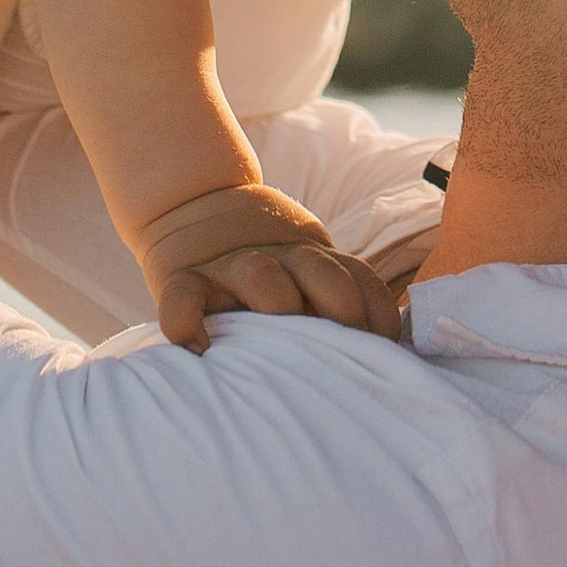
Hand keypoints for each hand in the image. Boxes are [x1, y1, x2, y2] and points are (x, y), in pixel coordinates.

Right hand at [137, 183, 401, 351]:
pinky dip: (187, 322)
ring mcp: (230, 268)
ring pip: (262, 277)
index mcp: (312, 262)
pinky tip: (198, 349)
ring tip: (276, 347)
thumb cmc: (264, 274)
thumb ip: (337, 301)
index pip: (359, 279)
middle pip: (320, 272)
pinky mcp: (184, 278)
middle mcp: (278, 260)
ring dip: (277, 304)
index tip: (382, 348)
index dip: (376, 314)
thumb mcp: (304, 273)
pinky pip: (184, 299)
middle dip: (340, 308)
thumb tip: (383, 362)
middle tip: (340, 349)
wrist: (194, 204)